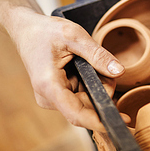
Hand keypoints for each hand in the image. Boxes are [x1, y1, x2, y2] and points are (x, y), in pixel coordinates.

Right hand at [13, 10, 126, 130]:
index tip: (121, 122)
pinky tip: (87, 68)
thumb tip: (120, 71)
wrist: (28, 29)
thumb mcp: (74, 36)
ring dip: (98, 85)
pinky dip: (91, 83)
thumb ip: (97, 55)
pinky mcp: (58, 94)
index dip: (100, 121)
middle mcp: (49, 97)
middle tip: (107, 67)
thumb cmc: (46, 31)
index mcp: (48, 86)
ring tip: (94, 63)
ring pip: (86, 101)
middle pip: (86, 106)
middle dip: (103, 90)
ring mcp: (52, 97)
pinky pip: (81, 95)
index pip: (77, 114)